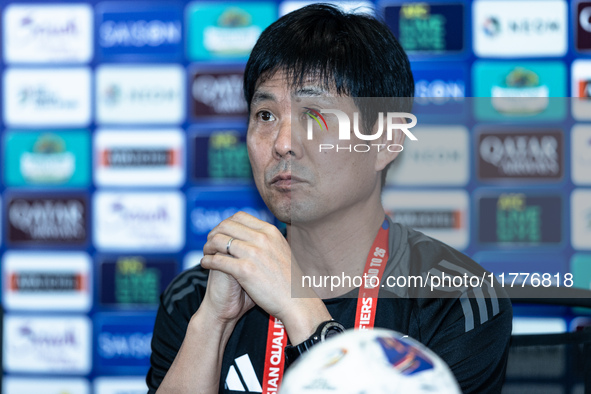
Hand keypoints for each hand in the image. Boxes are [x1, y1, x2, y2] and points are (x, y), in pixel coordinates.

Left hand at [201, 212, 331, 343]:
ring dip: (208, 247)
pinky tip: (205, 264)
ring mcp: (254, 253)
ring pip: (219, 241)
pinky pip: (218, 260)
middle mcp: (262, 238)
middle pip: (226, 226)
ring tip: (206, 254)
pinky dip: (207, 261)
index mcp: (270, 232)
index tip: (220, 232)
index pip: (240, 217)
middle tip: (209, 243)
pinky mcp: (246, 270)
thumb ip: (267, 240)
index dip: (225, 223)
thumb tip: (252, 232)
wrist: (296, 302)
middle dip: (213, 233)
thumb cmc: (288, 281)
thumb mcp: (282, 250)